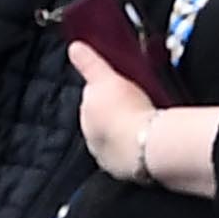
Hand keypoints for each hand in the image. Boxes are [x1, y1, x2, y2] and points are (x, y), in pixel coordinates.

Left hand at [67, 42, 159, 179]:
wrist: (145, 143)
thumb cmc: (127, 109)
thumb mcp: (106, 76)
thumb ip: (88, 62)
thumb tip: (73, 48)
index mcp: (85, 112)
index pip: (91, 100)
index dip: (105, 93)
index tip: (118, 91)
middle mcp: (90, 136)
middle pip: (100, 119)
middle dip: (113, 114)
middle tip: (133, 105)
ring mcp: (104, 154)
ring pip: (112, 138)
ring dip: (121, 132)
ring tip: (141, 124)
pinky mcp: (121, 169)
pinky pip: (124, 156)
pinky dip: (131, 149)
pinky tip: (143, 142)